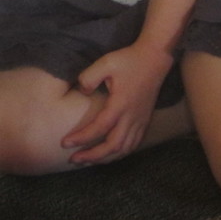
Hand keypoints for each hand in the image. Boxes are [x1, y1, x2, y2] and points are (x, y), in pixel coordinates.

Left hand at [62, 43, 173, 165]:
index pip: (99, 128)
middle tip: (73, 159)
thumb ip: (89, 77)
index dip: (82, 138)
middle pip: (113, 146)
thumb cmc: (128, 60)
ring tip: (87, 160)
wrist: (155, 59)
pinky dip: (119, 153)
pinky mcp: (144, 120)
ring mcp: (140, 120)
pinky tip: (108, 154)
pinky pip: (133, 144)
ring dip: (105, 158)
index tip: (65, 143)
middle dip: (92, 156)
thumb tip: (81, 92)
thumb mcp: (105, 63)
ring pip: (124, 149)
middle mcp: (132, 117)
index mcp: (121, 104)